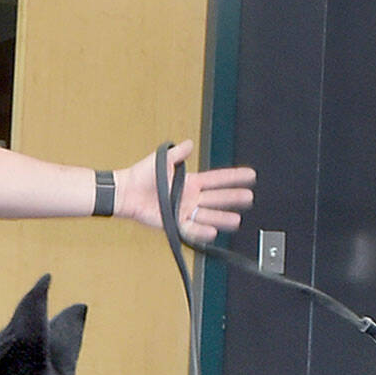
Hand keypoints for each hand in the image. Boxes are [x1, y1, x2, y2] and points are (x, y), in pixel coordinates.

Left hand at [115, 139, 255, 242]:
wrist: (126, 192)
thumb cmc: (141, 175)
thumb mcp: (162, 159)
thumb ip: (177, 153)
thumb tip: (189, 143)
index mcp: (190, 182)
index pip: (217, 179)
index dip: (233, 177)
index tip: (250, 175)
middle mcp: (190, 197)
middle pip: (217, 198)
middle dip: (233, 198)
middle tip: (249, 198)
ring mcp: (183, 211)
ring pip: (208, 215)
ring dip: (222, 218)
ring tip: (236, 220)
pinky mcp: (174, 222)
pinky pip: (191, 228)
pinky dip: (201, 231)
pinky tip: (212, 231)